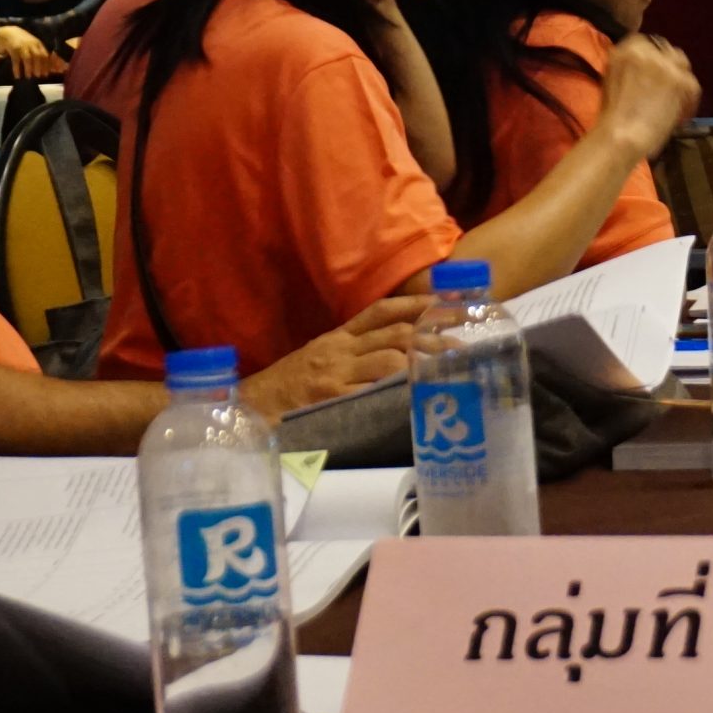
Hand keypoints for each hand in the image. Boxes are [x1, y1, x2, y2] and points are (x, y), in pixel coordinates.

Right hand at [0, 25, 66, 80]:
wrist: (7, 32)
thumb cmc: (22, 41)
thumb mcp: (32, 45)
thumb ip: (38, 53)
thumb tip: (46, 67)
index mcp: (38, 44)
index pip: (45, 55)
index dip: (46, 65)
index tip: (46, 74)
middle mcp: (31, 44)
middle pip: (38, 56)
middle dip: (39, 67)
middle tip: (39, 76)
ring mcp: (22, 46)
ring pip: (28, 58)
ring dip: (29, 68)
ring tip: (28, 77)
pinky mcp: (13, 49)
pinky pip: (16, 60)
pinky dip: (17, 69)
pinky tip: (17, 76)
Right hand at [243, 296, 431, 416]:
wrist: (249, 407)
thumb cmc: (285, 388)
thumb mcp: (318, 360)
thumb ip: (353, 355)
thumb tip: (399, 357)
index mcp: (337, 338)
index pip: (381, 312)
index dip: (415, 305)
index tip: (446, 304)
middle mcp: (340, 349)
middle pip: (396, 334)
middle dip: (432, 336)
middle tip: (462, 346)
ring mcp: (336, 372)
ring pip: (390, 358)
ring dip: (423, 363)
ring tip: (448, 371)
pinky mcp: (331, 397)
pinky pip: (372, 389)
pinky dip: (396, 389)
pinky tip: (418, 392)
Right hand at [596, 34, 700, 162]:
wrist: (619, 136)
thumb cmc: (612, 118)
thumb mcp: (614, 80)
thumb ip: (630, 69)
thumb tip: (647, 71)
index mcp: (624, 49)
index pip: (646, 43)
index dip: (654, 59)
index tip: (655, 74)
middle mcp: (644, 49)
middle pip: (667, 51)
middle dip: (669, 67)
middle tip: (669, 87)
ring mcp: (663, 63)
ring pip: (682, 65)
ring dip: (681, 79)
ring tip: (677, 99)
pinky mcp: (679, 80)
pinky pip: (693, 86)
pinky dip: (690, 101)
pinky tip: (683, 115)